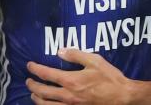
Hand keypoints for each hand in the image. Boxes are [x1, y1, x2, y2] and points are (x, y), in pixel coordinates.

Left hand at [26, 48, 144, 104]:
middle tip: (28, 81)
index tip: (29, 65)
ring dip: (37, 100)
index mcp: (71, 81)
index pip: (46, 74)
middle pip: (43, 92)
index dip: (35, 69)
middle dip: (33, 86)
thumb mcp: (94, 60)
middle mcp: (67, 96)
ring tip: (33, 95)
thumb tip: (59, 51)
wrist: (123, 97)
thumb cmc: (110, 78)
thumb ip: (75, 55)